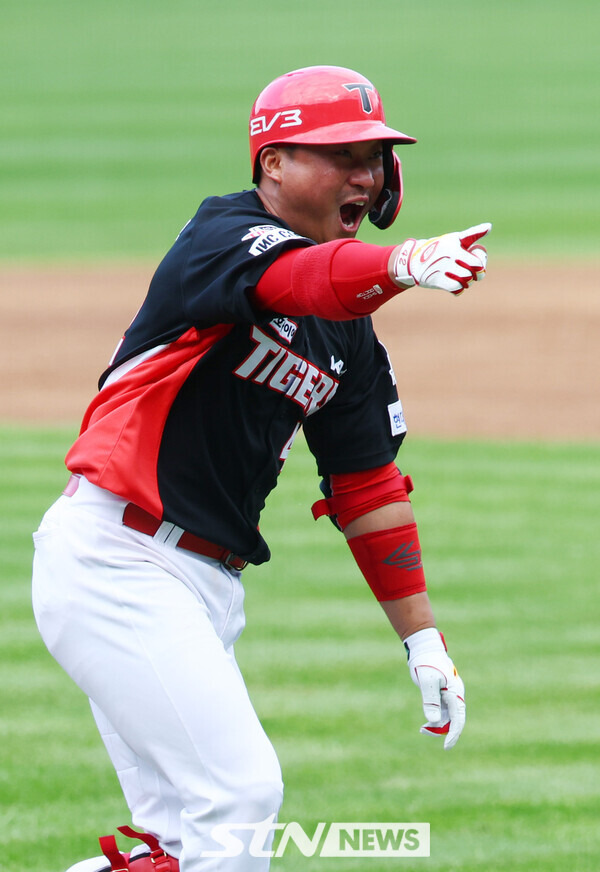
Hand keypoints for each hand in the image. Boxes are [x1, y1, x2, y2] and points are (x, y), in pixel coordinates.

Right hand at [392, 223, 490, 294]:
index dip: (480, 266)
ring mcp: (441, 271)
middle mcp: (447, 260)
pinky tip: (457, 286)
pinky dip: (458, 289)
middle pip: (470, 274)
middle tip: (471, 274)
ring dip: (466, 282)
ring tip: (463, 279)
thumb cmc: (439, 247)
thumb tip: (489, 226)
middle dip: (474, 275)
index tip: (478, 265)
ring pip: (463, 282)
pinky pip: (454, 289)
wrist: (414, 259)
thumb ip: (473, 234)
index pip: (476, 263)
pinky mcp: (436, 281)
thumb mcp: (455, 239)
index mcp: (454, 249)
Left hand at [404, 627, 465, 749]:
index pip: (458, 718)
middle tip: (424, 731)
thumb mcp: (426, 681)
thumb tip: (434, 721)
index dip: (453, 734)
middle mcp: (455, 695)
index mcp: (455, 692)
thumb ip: (430, 700)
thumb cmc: (426, 662)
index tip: (446, 746)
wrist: (424, 648)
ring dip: (437, 725)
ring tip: (423, 729)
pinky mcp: (443, 694)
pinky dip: (436, 718)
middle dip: (442, 730)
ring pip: (448, 716)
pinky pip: (443, 711)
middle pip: (454, 719)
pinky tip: (426, 723)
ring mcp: (450, 695)